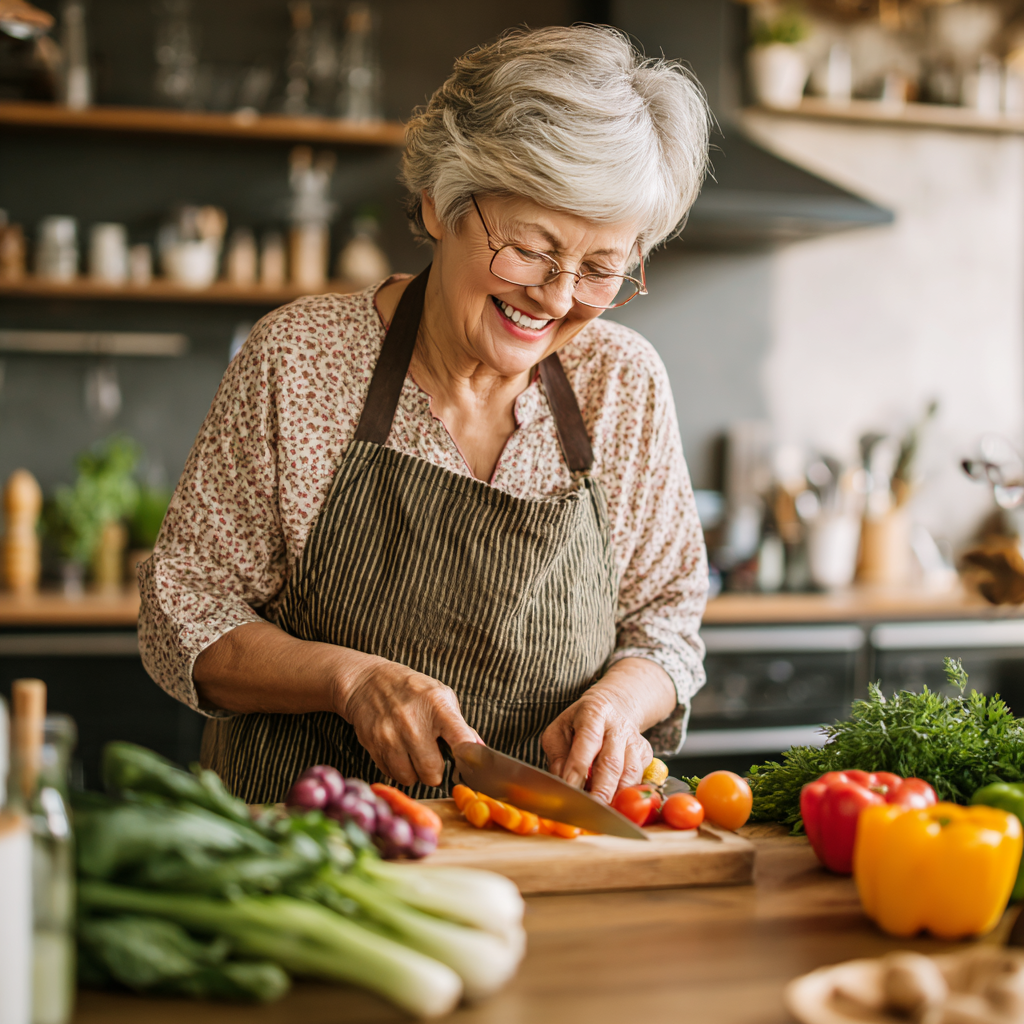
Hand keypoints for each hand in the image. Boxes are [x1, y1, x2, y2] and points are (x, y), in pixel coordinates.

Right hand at [337, 659, 479, 787]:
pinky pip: (392, 774)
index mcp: (438, 706)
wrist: (368, 682)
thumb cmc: (411, 690)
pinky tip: (399, 752)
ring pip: (411, 778)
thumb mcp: (442, 697)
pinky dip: (398, 770)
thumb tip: (480, 750)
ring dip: (415, 773)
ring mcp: (391, 735)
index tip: (472, 767)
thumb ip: (460, 726)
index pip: (461, 740)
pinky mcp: (374, 745)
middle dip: (436, 771)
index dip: (469, 758)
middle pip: (433, 771)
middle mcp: (414, 722)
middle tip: (433, 758)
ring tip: (414, 755)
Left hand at [541, 686, 652, 803]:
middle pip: (611, 762)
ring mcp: (634, 740)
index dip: (578, 767)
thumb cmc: (580, 723)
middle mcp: (618, 726)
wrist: (613, 708)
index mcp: (594, 713)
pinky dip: (627, 794)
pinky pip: (639, 778)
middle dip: (600, 789)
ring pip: (629, 773)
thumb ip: (558, 756)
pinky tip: (616, 804)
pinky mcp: (645, 753)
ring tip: (603, 811)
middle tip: (590, 809)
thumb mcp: (559, 731)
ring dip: (616, 796)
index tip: (570, 788)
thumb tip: (562, 781)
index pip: (587, 741)